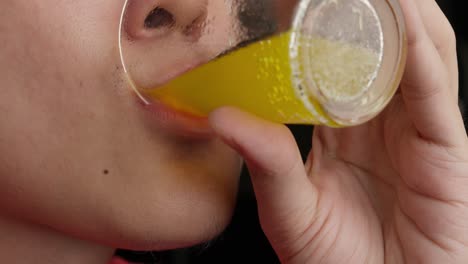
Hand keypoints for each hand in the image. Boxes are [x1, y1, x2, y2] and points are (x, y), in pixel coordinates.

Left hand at [209, 0, 467, 262]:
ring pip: (420, 59)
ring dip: (403, 17)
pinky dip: (425, 56)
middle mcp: (383, 124)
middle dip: (370, 11)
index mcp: (344, 131)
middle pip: (384, 51)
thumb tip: (222, 118)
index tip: (299, 1)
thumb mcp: (289, 210)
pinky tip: (407, 21)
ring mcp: (418, 135)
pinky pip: (437, 96)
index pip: (337, 65)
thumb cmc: (335, 261)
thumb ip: (265, 163)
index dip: (325, 29)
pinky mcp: (447, 155)